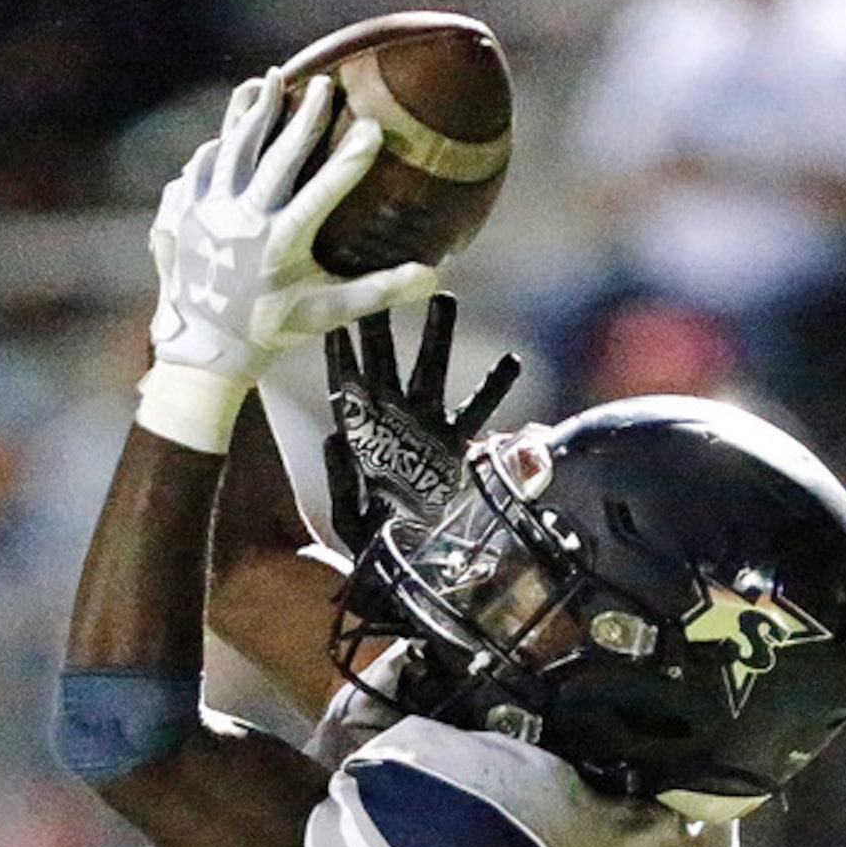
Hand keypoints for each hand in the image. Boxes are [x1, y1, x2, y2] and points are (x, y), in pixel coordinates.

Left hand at [148, 71, 434, 387]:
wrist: (204, 349)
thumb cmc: (272, 329)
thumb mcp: (326, 313)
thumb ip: (378, 290)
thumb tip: (433, 275)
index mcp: (282, 243)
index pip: (323, 192)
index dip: (349, 158)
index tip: (371, 127)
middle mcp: (243, 222)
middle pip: (279, 156)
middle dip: (303, 117)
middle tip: (324, 85)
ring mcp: (209, 214)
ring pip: (235, 150)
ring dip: (254, 112)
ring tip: (271, 79)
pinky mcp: (184, 213)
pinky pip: (202, 167)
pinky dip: (219, 143)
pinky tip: (232, 126)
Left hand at [321, 291, 521, 550]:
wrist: (408, 564)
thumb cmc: (370, 541)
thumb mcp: (345, 515)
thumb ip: (340, 477)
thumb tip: (337, 435)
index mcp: (360, 434)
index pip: (345, 384)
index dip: (339, 352)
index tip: (334, 314)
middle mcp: (392, 421)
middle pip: (384, 363)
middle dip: (382, 325)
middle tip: (381, 282)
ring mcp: (425, 428)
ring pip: (430, 372)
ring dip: (436, 337)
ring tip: (443, 299)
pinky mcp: (455, 446)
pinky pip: (476, 411)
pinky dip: (494, 387)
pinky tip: (511, 361)